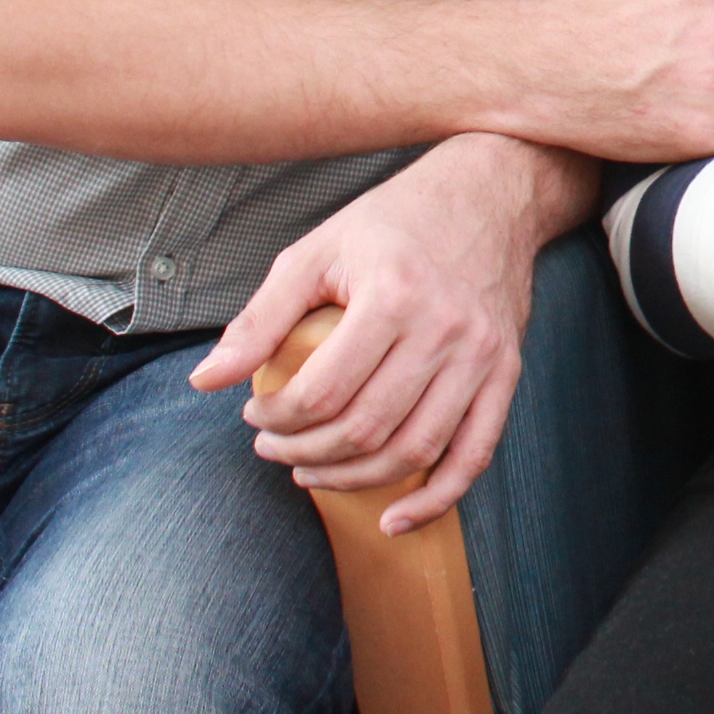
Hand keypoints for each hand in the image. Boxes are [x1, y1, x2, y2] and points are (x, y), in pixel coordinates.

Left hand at [191, 132, 588, 534]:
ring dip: (354, 479)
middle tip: (273, 448)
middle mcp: (445, 329)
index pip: (322, 391)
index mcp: (393, 294)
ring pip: (414, 450)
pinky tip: (396, 519)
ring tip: (313, 471)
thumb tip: (205, 380)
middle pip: (365, 428)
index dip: (276, 419)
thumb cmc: (395, 222)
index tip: (254, 415)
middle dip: (304, 453)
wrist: (491, 194)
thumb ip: (260, 317)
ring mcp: (483, 355)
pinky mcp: (507, 372)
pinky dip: (436, 498)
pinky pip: (475, 454)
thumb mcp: (316, 251)